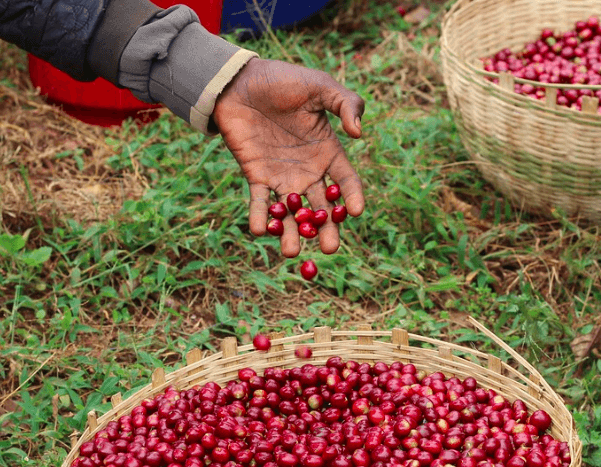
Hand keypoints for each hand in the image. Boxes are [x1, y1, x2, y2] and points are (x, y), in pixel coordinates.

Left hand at [213, 58, 365, 257]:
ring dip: (291, 233)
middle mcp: (308, 171)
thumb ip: (346, 103)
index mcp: (328, 152)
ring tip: (290, 252)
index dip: (352, 197)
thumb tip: (359, 133)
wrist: (241, 82)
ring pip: (292, 212)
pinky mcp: (257, 177)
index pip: (346, 181)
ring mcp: (283, 177)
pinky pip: (260, 202)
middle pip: (322, 207)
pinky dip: (260, 217)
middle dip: (325, 230)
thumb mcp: (320, 86)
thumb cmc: (285, 81)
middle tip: (328, 249)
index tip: (356, 212)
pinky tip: (260, 231)